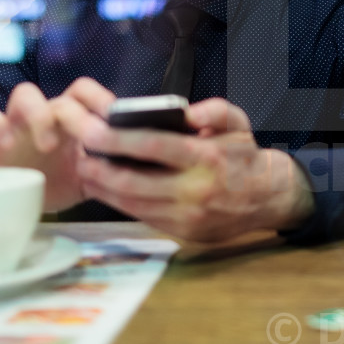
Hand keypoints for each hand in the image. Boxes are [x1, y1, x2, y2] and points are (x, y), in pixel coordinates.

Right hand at [0, 78, 114, 212]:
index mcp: (71, 122)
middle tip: (88, 139)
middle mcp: (45, 117)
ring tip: (48, 144)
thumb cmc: (53, 185)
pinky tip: (6, 143)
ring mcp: (16, 124)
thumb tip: (142, 167)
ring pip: (24, 93)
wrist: (11, 208)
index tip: (115, 117)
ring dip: (39, 114)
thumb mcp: (87, 180)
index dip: (101, 98)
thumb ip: (110, 169)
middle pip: (62, 97)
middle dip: (78, 115)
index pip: (86, 92)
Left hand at [58, 98, 314, 241]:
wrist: (266, 199)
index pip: (154, 147)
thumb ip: (216, 110)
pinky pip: (141, 216)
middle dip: (99, 167)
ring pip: (132, 203)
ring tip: (84, 167)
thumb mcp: (239, 124)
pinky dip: (118, 201)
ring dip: (102, 187)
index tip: (92, 129)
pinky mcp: (181, 232)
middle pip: (133, 181)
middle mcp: (194, 191)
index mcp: (206, 159)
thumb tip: (189, 112)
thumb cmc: (245, 157)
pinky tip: (105, 187)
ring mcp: (186, 216)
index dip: (118, 140)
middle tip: (78, 150)